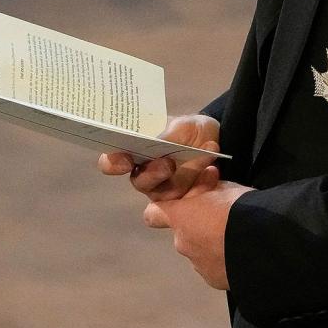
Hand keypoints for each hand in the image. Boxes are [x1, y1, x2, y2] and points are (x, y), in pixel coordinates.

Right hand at [98, 112, 221, 200]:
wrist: (216, 140)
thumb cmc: (190, 130)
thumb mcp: (183, 124)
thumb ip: (169, 133)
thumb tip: (157, 141)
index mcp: (135, 152)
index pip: (112, 162)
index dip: (113, 163)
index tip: (125, 160)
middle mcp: (145, 174)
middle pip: (139, 182)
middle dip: (153, 174)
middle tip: (169, 164)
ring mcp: (163, 190)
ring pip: (165, 193)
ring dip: (185, 176)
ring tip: (202, 160)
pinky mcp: (183, 202)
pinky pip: (189, 201)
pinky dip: (202, 184)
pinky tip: (212, 171)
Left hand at [143, 169, 252, 289]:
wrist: (262, 242)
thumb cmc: (239, 207)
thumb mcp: (222, 187)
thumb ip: (206, 191)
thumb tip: (205, 189)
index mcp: (180, 217)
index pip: (152, 214)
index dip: (161, 209)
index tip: (176, 206)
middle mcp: (182, 243)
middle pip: (182, 233)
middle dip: (197, 226)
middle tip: (221, 217)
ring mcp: (197, 264)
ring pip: (197, 251)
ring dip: (210, 243)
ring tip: (234, 236)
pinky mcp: (213, 280)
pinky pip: (212, 266)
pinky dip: (221, 260)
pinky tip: (238, 253)